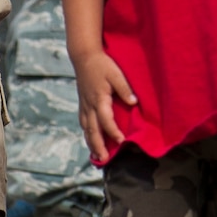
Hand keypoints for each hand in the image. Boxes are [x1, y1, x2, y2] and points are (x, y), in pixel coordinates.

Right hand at [73, 50, 135, 164]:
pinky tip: (90, 139)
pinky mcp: (82, 103)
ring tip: (96, 155)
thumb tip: (134, 102)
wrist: (84, 57)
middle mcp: (89, 105)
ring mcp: (84, 105)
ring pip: (86, 128)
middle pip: (93, 130)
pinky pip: (83, 122)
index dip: (113, 132)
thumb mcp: (116, 74)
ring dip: (91, 142)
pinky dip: (86, 133)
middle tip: (103, 159)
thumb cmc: (102, 65)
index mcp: (99, 99)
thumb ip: (125, 89)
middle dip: (98, 145)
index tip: (121, 140)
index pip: (106, 120)